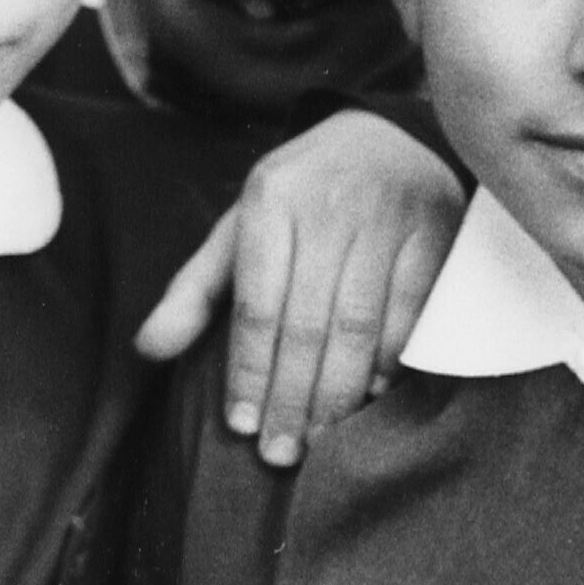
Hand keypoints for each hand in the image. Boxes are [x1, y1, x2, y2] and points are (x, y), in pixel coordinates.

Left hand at [134, 109, 464, 466]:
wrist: (382, 131)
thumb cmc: (300, 195)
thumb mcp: (239, 227)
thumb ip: (196, 288)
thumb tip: (148, 349)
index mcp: (271, 199)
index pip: (258, 305)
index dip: (250, 371)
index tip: (242, 426)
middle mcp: (330, 204)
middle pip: (309, 324)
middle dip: (293, 398)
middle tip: (282, 453)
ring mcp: (389, 215)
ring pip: (361, 324)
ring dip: (340, 392)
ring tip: (321, 438)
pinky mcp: (435, 228)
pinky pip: (412, 309)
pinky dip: (393, 358)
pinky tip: (373, 394)